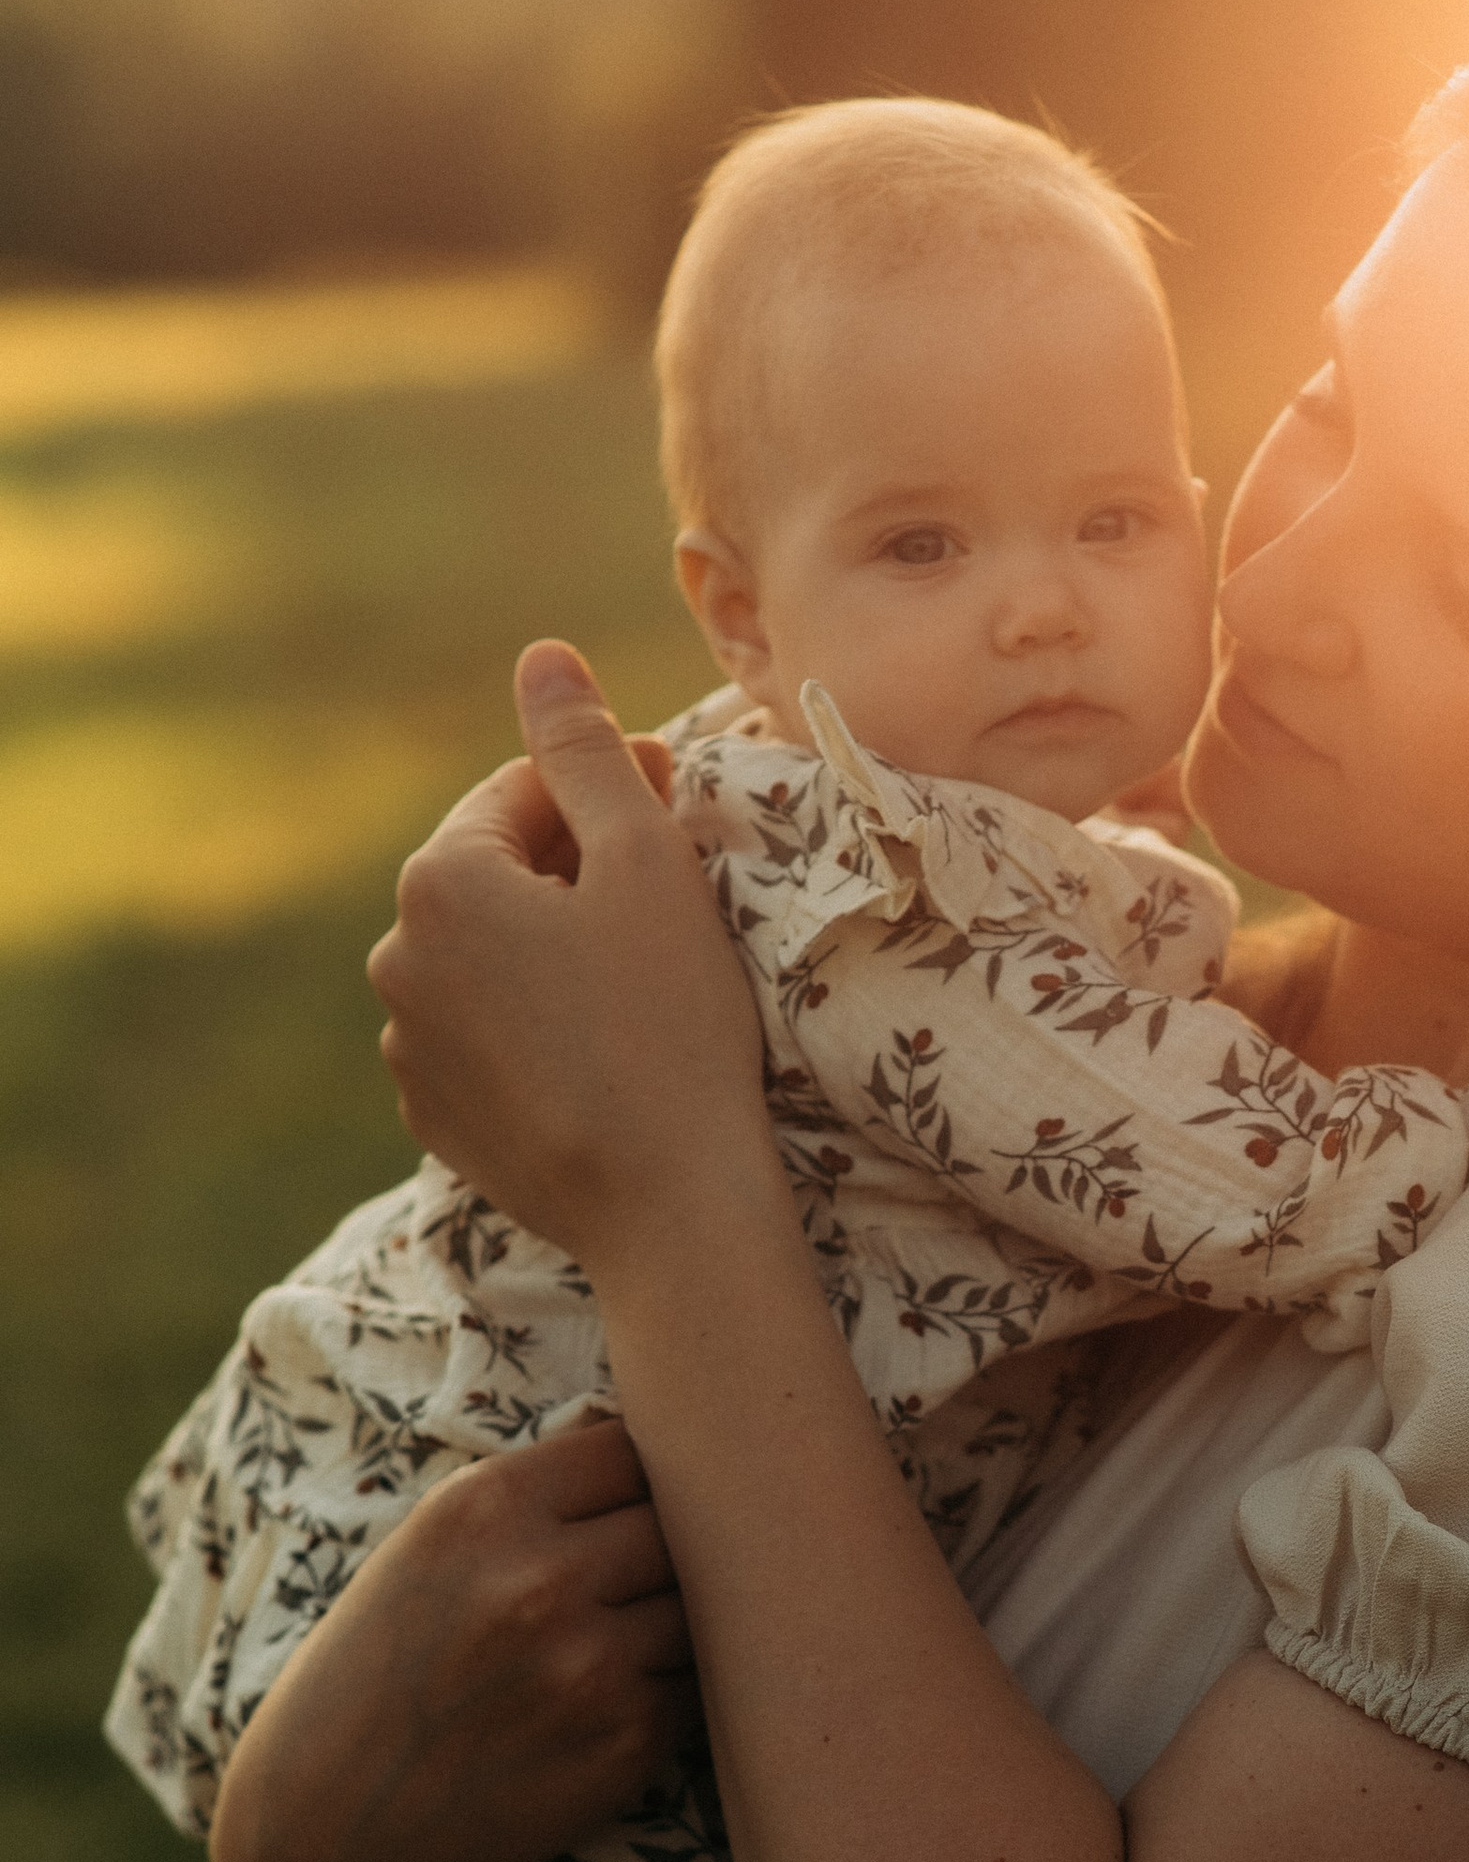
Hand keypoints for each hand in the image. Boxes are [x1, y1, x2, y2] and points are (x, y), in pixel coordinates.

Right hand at [212, 1417, 698, 1861]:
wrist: (336, 1831)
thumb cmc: (384, 1676)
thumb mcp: (426, 1552)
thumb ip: (536, 1500)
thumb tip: (665, 1443)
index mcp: (485, 1508)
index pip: (634, 1448)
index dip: (645, 1479)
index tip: (629, 1509)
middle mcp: (540, 1579)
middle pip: (685, 1523)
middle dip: (672, 1549)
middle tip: (637, 1582)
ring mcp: (590, 1665)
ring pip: (704, 1606)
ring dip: (681, 1621)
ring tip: (622, 1644)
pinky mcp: (626, 1743)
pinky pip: (700, 1685)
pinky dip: (675, 1690)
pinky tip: (612, 1706)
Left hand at [366, 642, 767, 1268]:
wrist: (667, 1207)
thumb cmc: (671, 1022)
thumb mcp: (645, 865)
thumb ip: (588, 750)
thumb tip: (541, 655)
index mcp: (439, 881)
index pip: (524, 797)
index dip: (612, 800)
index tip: (680, 828)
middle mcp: (395, 957)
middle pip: (500, 878)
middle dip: (575, 877)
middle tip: (670, 916)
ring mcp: (406, 1045)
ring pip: (489, 960)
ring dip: (550, 953)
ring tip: (636, 994)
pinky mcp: (433, 1115)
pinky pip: (482, 1038)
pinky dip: (533, 1029)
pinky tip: (598, 1056)